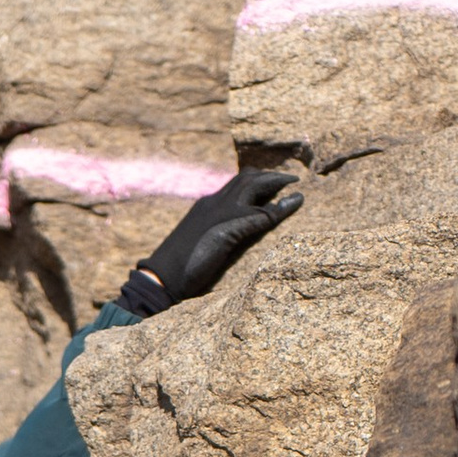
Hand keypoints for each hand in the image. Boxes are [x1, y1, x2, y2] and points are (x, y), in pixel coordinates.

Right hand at [122, 169, 302, 312]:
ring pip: (253, 187)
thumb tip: (238, 234)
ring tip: (297, 189)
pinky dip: (275, 210)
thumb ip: (220, 232)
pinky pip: (256, 215)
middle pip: (247, 178)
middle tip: (292, 180)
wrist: (160, 279)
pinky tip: (291, 207)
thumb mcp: (202, 242)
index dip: (258, 180)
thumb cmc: (179, 268)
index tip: (274, 182)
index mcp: (206, 206)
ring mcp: (218, 214)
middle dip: (272, 177)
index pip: (236, 183)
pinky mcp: (225, 231)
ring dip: (278, 185)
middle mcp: (213, 203)